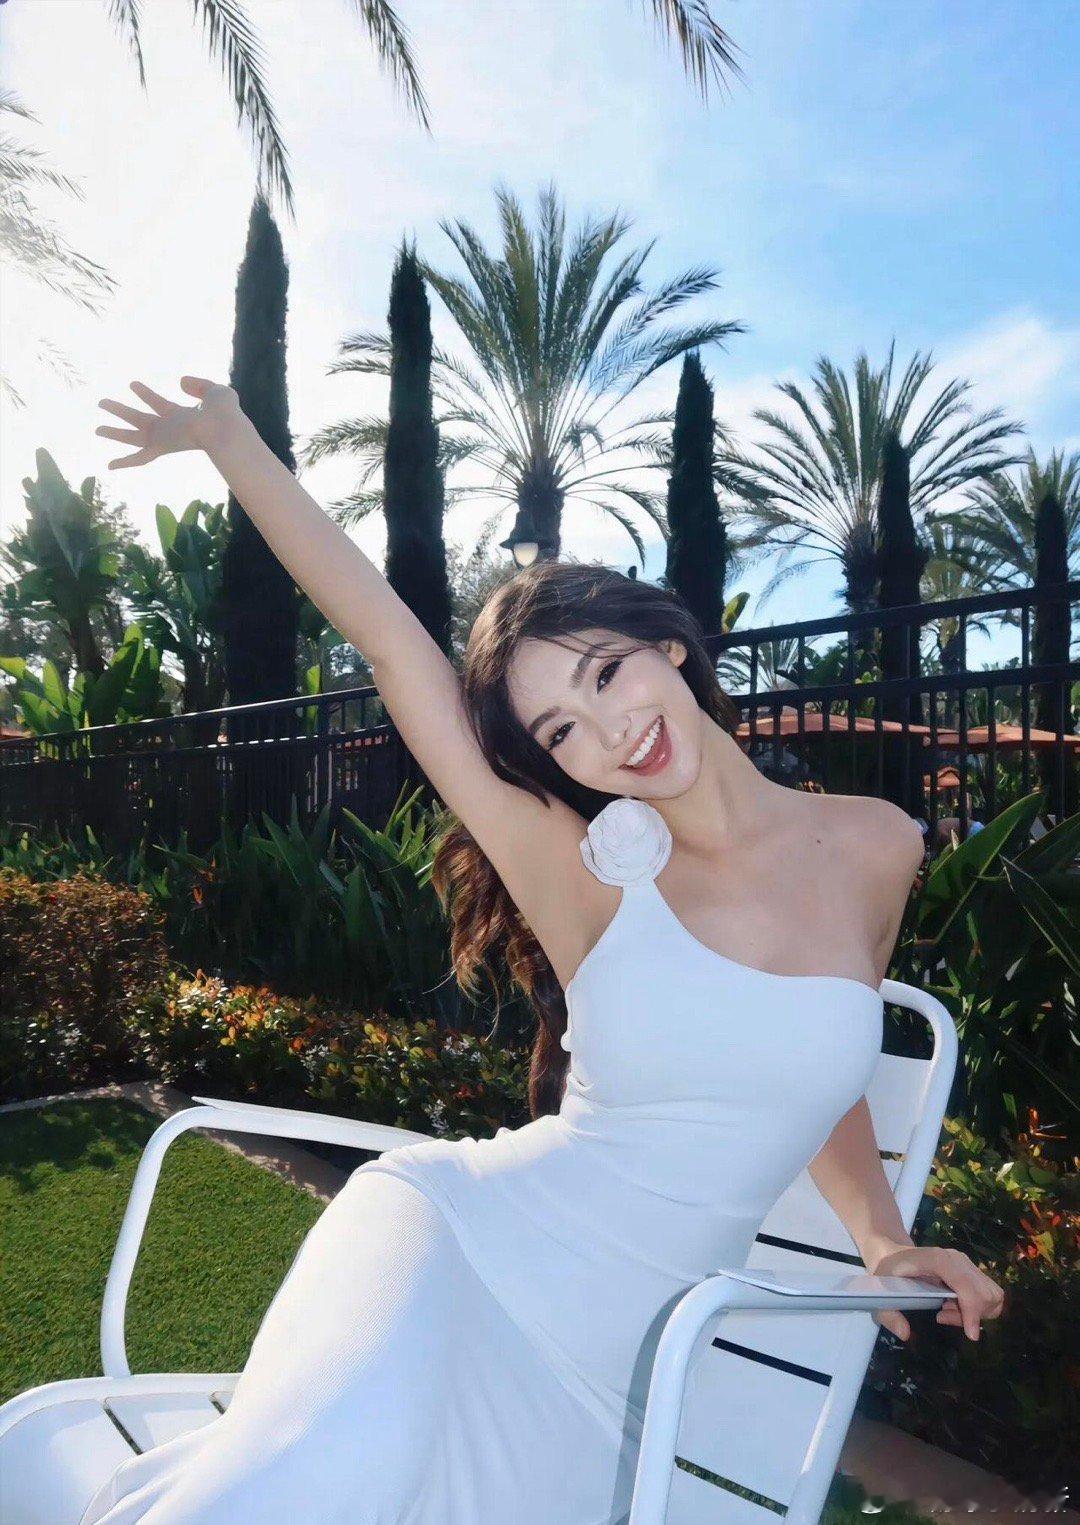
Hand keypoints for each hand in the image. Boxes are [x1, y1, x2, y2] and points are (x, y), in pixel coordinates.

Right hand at [95, 376, 242, 467]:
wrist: (225, 427)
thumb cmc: (225, 412)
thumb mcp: (214, 391)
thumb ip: (199, 385)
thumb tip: (180, 382)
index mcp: (181, 416)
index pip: (158, 403)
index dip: (145, 394)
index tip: (132, 385)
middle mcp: (169, 428)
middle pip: (140, 419)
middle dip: (122, 412)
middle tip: (103, 403)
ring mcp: (164, 437)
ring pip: (133, 436)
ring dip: (114, 432)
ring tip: (96, 429)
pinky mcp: (162, 446)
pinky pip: (141, 457)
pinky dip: (125, 463)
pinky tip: (110, 467)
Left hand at [867, 1242, 1005, 1342]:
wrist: (891, 1251)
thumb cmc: (887, 1269)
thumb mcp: (879, 1291)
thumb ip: (888, 1314)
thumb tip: (905, 1334)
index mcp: (938, 1260)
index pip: (966, 1285)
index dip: (972, 1311)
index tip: (970, 1335)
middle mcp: (958, 1259)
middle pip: (985, 1294)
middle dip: (971, 1315)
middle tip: (944, 1316)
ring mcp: (966, 1263)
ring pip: (991, 1295)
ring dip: (975, 1312)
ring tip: (947, 1311)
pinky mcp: (970, 1269)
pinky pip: (986, 1293)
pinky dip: (976, 1307)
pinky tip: (952, 1306)